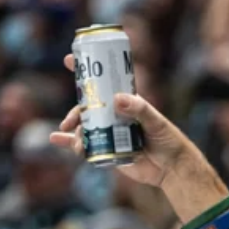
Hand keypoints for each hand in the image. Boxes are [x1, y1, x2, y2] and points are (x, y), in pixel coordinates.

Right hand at [50, 54, 193, 187]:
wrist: (173, 169)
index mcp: (126, 103)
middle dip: (75, 112)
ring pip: (84, 127)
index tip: (67, 59)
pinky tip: (55, 139)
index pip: (104, 83)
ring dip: (75, 132)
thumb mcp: (157, 122)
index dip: (85, 71)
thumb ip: (140, 110)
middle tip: (69, 121)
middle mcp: (114, 116)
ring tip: (78, 143)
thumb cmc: (169, 141)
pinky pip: (85, 145)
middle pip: (88, 108)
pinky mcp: (108, 150)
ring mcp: (110, 132)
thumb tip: (116, 99)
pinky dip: (69, 142)